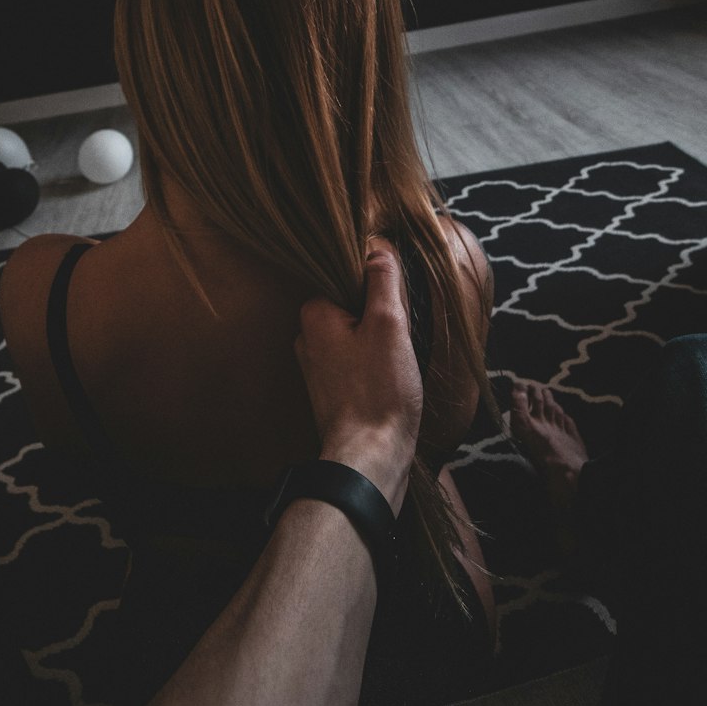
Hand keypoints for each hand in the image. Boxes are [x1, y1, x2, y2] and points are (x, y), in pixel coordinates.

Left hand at [294, 239, 422, 514]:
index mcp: (313, 315)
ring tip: (397, 365)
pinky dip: (376, 367)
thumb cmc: (379, 392)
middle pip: (352, 307)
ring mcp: (318, 368)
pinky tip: (392, 382)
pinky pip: (358, 363)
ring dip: (381, 344)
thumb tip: (377, 246)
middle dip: (381, 317)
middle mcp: (307, 339)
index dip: (376, 286)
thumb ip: (382, 280)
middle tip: (399, 340)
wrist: (370, 459)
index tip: (396, 307)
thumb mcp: (389, 325)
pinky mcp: (332, 392)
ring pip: (357, 336)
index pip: (345, 277)